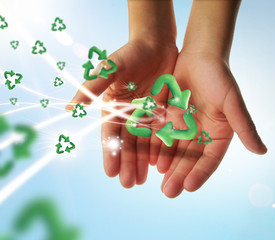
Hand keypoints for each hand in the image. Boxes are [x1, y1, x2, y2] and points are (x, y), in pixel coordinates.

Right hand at [66, 39, 177, 187]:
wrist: (155, 44)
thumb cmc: (130, 54)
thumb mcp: (110, 69)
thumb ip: (92, 87)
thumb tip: (69, 107)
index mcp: (114, 107)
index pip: (110, 134)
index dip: (110, 153)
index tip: (110, 172)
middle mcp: (129, 114)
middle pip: (128, 143)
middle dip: (127, 163)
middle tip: (128, 184)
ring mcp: (147, 115)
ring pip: (144, 143)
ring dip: (142, 161)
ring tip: (142, 180)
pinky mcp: (163, 112)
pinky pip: (161, 134)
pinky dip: (159, 148)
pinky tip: (160, 163)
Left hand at [156, 50, 266, 197]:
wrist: (199, 55)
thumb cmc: (219, 76)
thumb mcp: (232, 102)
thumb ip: (244, 126)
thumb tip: (262, 152)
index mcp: (219, 133)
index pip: (210, 159)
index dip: (201, 173)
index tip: (189, 187)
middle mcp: (201, 133)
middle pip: (190, 159)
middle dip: (180, 175)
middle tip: (168, 192)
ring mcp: (184, 126)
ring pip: (175, 151)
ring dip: (167, 166)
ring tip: (158, 182)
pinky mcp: (169, 117)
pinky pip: (162, 136)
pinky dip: (157, 149)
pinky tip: (150, 160)